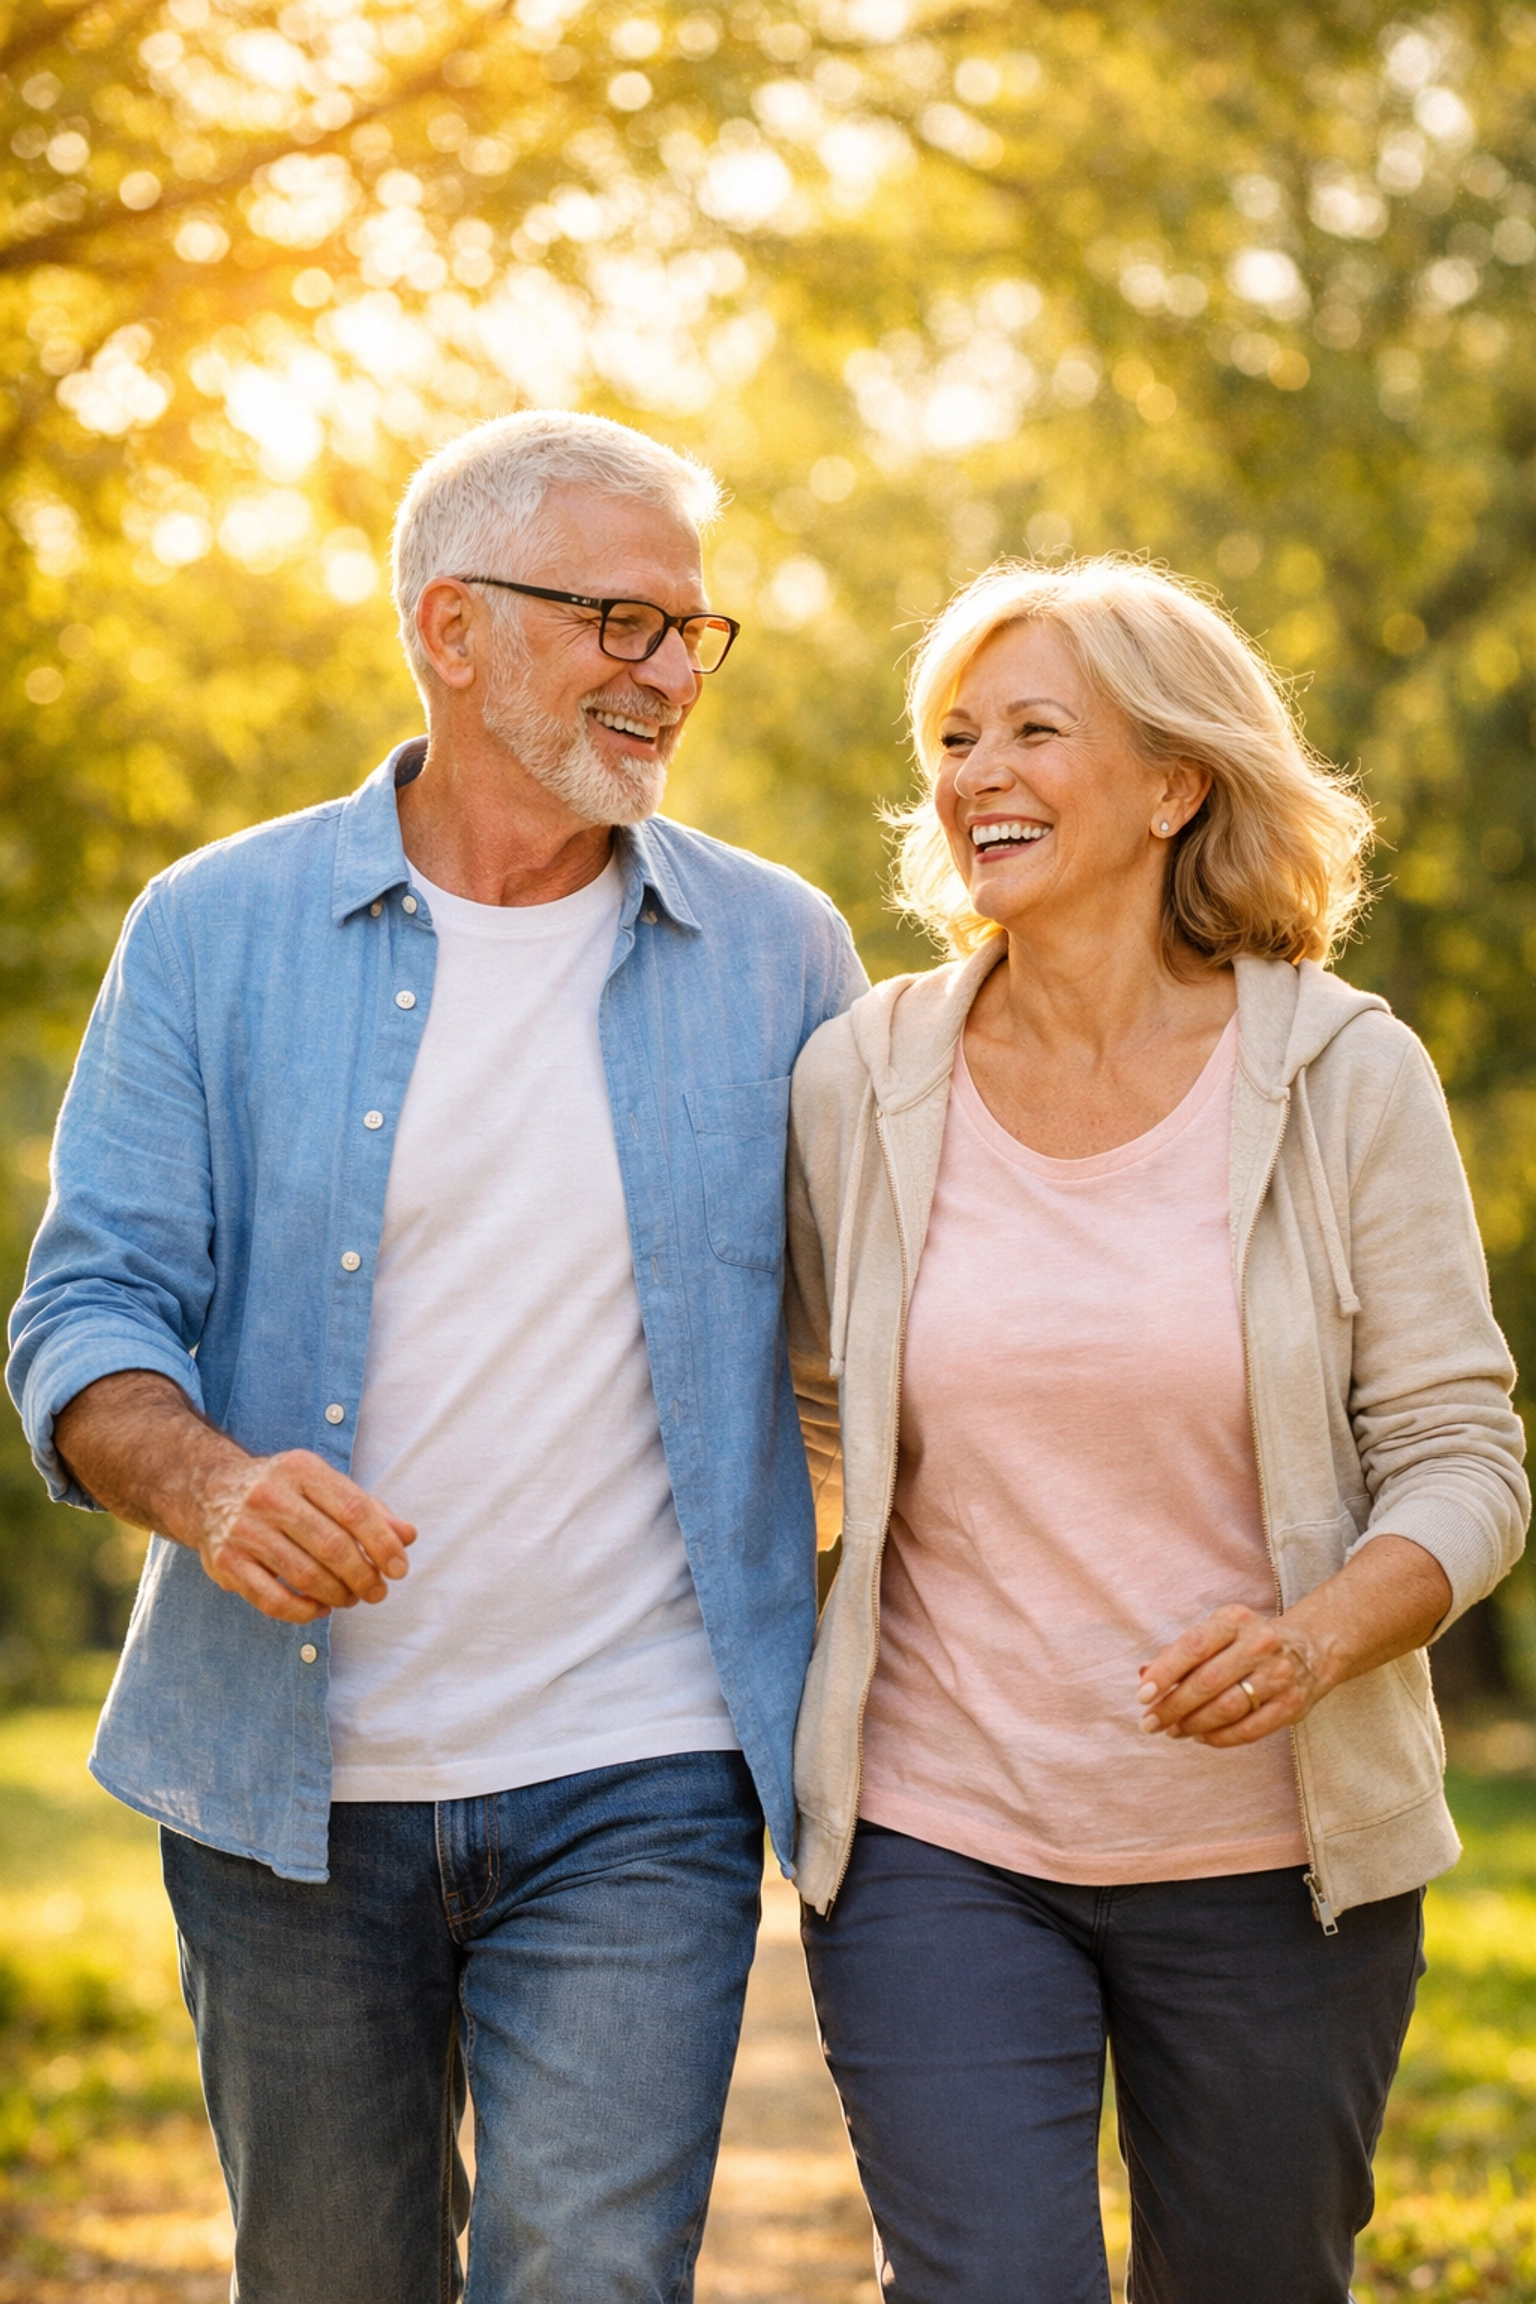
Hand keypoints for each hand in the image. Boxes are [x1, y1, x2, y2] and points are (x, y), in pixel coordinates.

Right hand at [54, 1372, 418, 1627]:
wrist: (209, 1490)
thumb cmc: (283, 1491)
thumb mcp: (324, 1485)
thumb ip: (368, 1510)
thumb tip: (409, 1537)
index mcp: (301, 1470)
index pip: (354, 1509)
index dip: (383, 1544)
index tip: (400, 1568)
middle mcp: (269, 1496)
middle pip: (332, 1546)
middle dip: (363, 1576)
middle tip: (377, 1592)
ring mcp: (243, 1529)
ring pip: (304, 1575)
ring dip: (338, 1595)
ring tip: (352, 1599)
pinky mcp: (225, 1561)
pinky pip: (272, 1599)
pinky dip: (304, 1611)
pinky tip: (320, 1608)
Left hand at [1137, 1604, 1322, 1745]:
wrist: (1309, 1650)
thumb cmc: (1247, 1642)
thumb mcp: (1217, 1633)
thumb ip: (1180, 1653)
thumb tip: (1145, 1675)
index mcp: (1235, 1620)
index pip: (1193, 1646)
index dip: (1164, 1673)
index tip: (1143, 1694)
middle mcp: (1259, 1644)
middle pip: (1207, 1681)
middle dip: (1172, 1706)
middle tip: (1150, 1722)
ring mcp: (1278, 1676)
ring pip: (1226, 1708)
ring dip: (1193, 1724)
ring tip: (1173, 1731)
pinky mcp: (1291, 1705)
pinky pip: (1248, 1729)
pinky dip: (1219, 1737)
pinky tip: (1201, 1737)